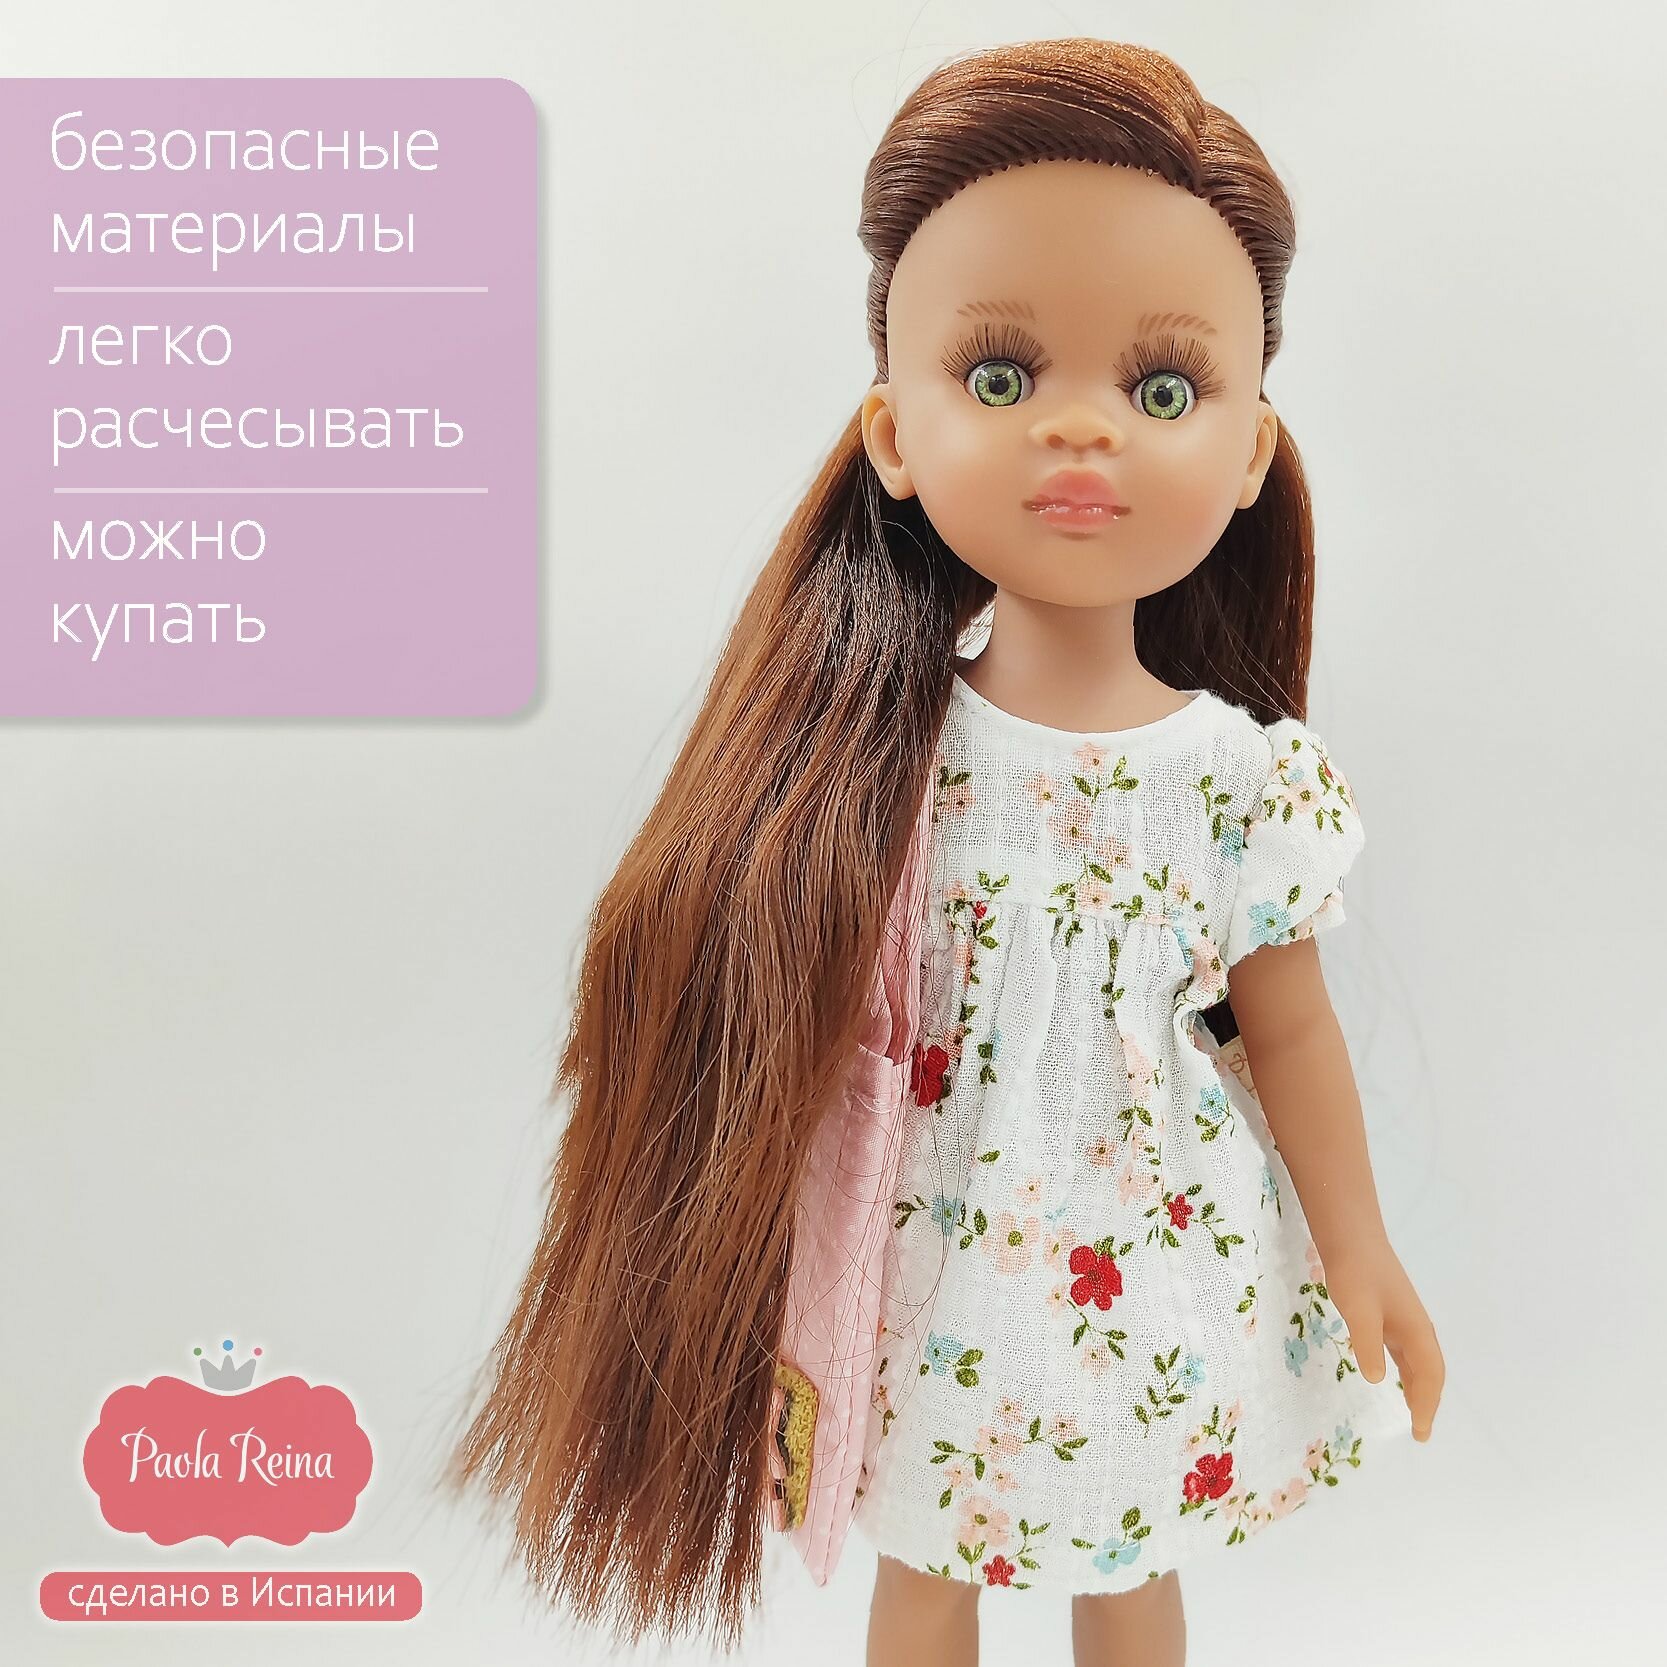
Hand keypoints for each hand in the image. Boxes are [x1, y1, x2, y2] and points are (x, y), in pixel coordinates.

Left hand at [1322, 1239, 1444, 1440]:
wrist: (1351, 1238)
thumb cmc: (1356, 1273)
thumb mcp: (1359, 1311)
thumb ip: (1368, 1345)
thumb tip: (1377, 1380)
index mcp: (1416, 1330)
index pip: (1430, 1376)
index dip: (1426, 1405)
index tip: (1420, 1431)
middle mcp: (1417, 1328)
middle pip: (1430, 1372)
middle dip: (1428, 1402)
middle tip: (1421, 1432)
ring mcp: (1405, 1320)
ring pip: (1419, 1362)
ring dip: (1418, 1387)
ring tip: (1413, 1413)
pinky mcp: (1390, 1314)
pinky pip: (1405, 1351)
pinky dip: (1406, 1371)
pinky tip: (1395, 1378)